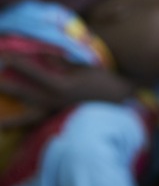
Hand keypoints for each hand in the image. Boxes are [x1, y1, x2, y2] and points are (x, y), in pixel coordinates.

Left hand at [0, 57, 133, 128]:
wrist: (118, 98)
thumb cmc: (103, 78)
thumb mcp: (83, 66)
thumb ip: (61, 63)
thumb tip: (42, 58)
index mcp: (61, 85)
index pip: (32, 71)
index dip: (16, 62)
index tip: (3, 56)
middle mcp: (54, 100)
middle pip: (22, 92)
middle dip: (3, 85)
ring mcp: (54, 112)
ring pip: (24, 116)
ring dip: (8, 118)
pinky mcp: (56, 118)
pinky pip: (34, 124)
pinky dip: (20, 127)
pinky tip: (7, 129)